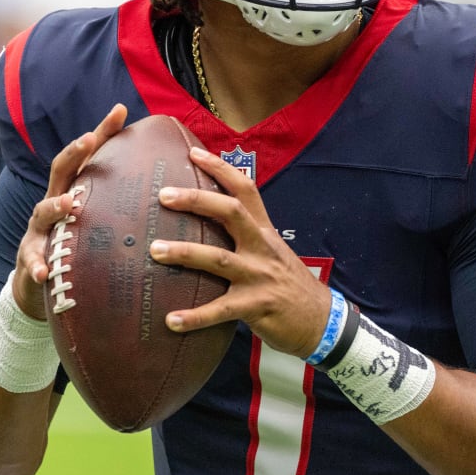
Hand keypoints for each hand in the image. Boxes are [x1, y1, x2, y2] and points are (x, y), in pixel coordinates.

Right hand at [11, 103, 127, 318]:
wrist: (43, 279)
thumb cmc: (79, 241)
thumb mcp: (101, 218)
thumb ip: (126, 200)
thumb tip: (173, 186)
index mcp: (75, 189)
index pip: (89, 155)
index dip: (103, 131)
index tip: (121, 110)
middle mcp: (54, 201)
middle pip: (61, 170)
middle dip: (74, 153)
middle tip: (89, 139)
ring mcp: (40, 228)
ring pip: (43, 211)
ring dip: (55, 206)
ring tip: (69, 205)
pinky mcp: (31, 257)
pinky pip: (32, 260)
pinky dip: (37, 264)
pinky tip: (45, 271)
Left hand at [150, 146, 329, 358]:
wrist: (320, 319)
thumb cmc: (289, 283)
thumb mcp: (273, 251)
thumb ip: (246, 236)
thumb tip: (208, 222)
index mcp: (265, 231)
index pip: (245, 189)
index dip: (221, 168)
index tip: (193, 153)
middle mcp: (262, 248)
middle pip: (230, 213)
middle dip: (197, 200)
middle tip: (164, 195)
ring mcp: (259, 276)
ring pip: (218, 259)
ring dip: (185, 252)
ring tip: (155, 250)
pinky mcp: (255, 306)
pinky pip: (220, 310)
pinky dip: (195, 316)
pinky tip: (171, 321)